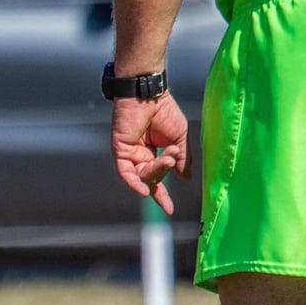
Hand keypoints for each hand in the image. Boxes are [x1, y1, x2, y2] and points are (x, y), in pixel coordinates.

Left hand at [110, 93, 190, 214]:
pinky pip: (125, 173)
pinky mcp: (120, 150)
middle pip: (152, 178)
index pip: (157, 180)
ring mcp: (129, 154)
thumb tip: (186, 178)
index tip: (169, 210)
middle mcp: (139, 157)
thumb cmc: (164, 111)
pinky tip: (144, 191)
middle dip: (164, 170)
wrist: (150, 94)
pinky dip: (134, 183)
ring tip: (166, 156)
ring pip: (142, 176)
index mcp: (152, 154)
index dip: (163, 196)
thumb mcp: (178, 139)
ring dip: (157, 171)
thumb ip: (181, 159)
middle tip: (172, 155)